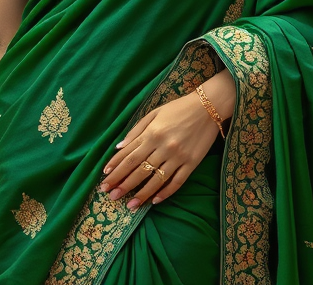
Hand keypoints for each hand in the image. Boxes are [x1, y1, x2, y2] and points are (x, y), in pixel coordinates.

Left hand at [99, 91, 221, 209]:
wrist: (209, 106)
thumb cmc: (179, 108)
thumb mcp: (154, 113)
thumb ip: (136, 131)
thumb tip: (119, 147)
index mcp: (152, 133)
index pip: (129, 155)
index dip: (116, 168)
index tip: (104, 178)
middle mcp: (163, 147)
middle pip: (139, 170)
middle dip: (123, 184)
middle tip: (110, 195)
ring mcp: (178, 157)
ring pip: (156, 180)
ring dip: (141, 194)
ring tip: (130, 205)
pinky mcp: (192, 163)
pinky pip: (177, 182)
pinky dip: (165, 192)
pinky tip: (155, 201)